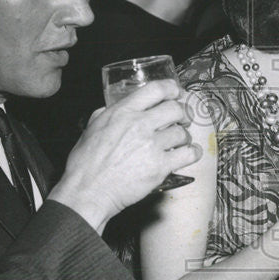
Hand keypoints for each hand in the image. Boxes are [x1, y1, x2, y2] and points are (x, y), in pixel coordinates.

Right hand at [49, 80, 200, 232]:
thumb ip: (109, 113)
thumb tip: (119, 106)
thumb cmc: (86, 163)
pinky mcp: (160, 166)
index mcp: (122, 112)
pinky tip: (190, 153)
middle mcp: (139, 125)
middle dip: (182, 114)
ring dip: (184, 137)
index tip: (176, 93)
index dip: (171, 88)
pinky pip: (188, 154)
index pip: (156, 89)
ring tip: (180, 142)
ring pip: (182, 133)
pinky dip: (192, 153)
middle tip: (182, 120)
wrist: (88, 191)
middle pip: (175, 109)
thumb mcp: (92, 127)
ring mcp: (151, 145)